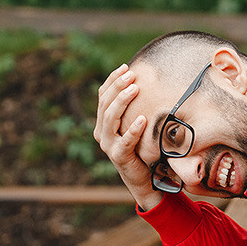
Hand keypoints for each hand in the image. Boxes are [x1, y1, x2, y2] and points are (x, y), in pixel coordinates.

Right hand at [95, 64, 162, 210]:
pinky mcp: (119, 157)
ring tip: (135, 88)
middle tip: (132, 74)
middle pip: (105, 104)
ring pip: (110, 118)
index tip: (125, 67)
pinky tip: (143, 119)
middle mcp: (101, 133)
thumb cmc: (142, 147)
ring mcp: (108, 145)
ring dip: (122, 101)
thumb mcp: (136, 125)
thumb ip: (134, 109)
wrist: (145, 178)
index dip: (112, 80)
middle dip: (118, 86)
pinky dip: (133, 129)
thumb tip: (145, 82)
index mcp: (103, 123)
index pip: (102, 96)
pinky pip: (125, 141)